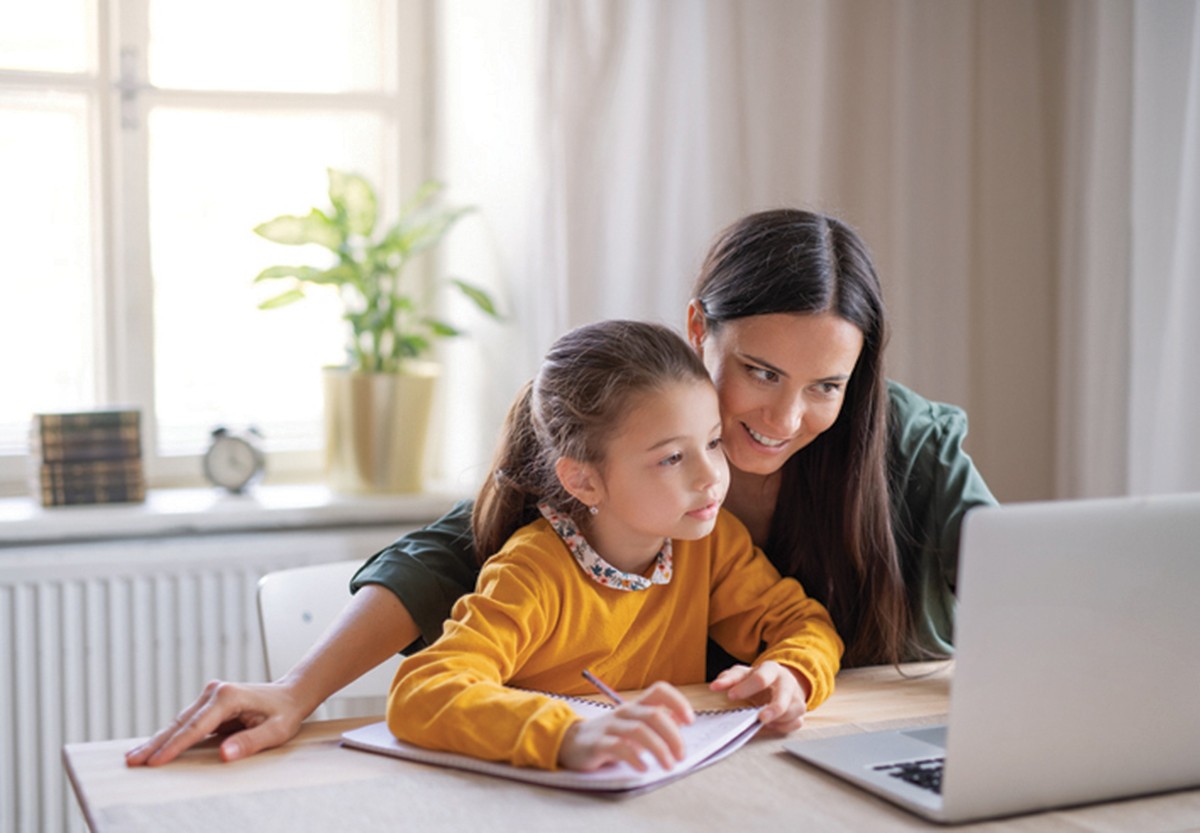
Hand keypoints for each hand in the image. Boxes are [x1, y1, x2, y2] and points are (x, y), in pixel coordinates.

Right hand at [124, 679, 307, 765]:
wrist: (291, 695)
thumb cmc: (285, 714)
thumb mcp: (276, 731)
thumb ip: (250, 742)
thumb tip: (222, 754)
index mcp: (228, 697)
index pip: (196, 726)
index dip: (175, 746)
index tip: (156, 762)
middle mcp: (215, 692)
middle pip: (180, 722)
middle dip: (155, 743)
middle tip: (131, 761)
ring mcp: (210, 696)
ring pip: (179, 722)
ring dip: (158, 740)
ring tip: (134, 758)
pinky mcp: (209, 703)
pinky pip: (186, 723)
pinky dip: (170, 736)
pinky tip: (154, 748)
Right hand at [557, 681, 694, 771]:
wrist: (571, 742)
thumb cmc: (610, 736)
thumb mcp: (636, 727)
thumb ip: (658, 723)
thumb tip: (683, 720)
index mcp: (636, 706)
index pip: (659, 690)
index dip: (677, 701)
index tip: (691, 720)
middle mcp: (625, 712)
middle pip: (653, 714)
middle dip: (672, 735)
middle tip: (681, 755)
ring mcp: (610, 726)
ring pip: (639, 730)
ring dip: (658, 749)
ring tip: (668, 766)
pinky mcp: (597, 743)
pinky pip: (618, 747)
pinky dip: (634, 758)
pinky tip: (643, 768)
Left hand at [708, 661, 808, 732]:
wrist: (780, 681)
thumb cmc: (759, 678)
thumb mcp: (743, 674)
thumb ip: (729, 678)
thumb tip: (715, 686)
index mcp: (772, 669)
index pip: (761, 678)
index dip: (745, 688)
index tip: (731, 696)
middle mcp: (787, 682)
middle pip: (784, 697)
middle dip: (773, 709)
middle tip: (760, 718)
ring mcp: (796, 697)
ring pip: (793, 711)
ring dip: (778, 720)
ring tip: (763, 720)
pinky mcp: (800, 712)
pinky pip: (796, 723)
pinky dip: (784, 727)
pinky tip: (772, 725)